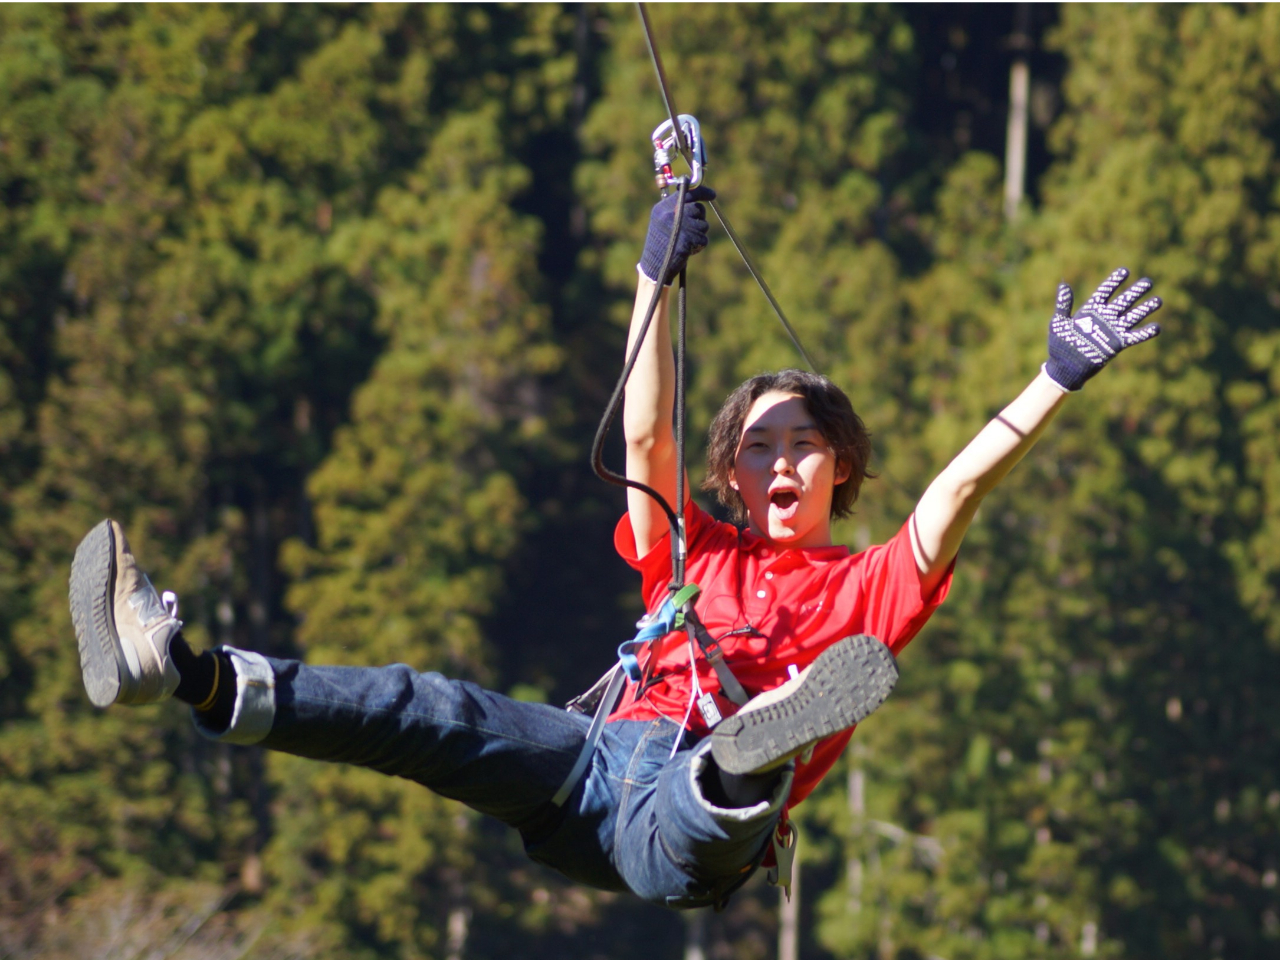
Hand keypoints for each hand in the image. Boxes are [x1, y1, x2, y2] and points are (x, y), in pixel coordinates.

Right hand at [638, 185, 715, 285]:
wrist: (654, 267)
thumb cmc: (661, 244)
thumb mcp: (663, 221)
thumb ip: (676, 208)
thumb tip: (697, 199)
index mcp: (662, 208)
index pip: (686, 193)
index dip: (702, 192)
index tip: (713, 194)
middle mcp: (669, 215)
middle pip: (697, 208)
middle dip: (700, 219)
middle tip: (693, 228)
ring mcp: (678, 227)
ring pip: (703, 225)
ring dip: (699, 235)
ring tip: (685, 242)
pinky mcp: (686, 240)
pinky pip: (703, 239)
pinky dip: (698, 246)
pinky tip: (687, 250)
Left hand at [1044, 267, 1161, 391]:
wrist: (1066, 367)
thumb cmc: (1060, 344)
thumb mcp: (1059, 323)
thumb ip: (1063, 305)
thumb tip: (1064, 285)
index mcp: (1092, 309)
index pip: (1106, 291)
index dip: (1115, 281)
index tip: (1125, 271)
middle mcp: (1106, 317)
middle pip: (1124, 301)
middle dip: (1136, 291)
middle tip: (1148, 282)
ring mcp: (1113, 329)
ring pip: (1133, 316)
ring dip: (1146, 309)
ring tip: (1158, 300)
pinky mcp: (1118, 343)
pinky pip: (1135, 336)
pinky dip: (1145, 333)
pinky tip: (1156, 328)